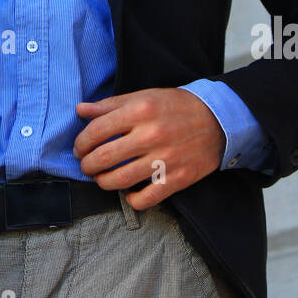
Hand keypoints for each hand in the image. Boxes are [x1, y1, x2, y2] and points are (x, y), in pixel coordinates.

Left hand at [73, 87, 225, 210]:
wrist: (218, 119)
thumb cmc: (176, 106)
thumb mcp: (144, 96)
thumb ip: (110, 104)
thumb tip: (80, 110)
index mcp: (140, 111)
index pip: (96, 131)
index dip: (81, 143)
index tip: (80, 148)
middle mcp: (151, 135)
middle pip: (103, 158)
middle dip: (87, 166)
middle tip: (86, 166)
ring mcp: (165, 159)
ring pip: (120, 180)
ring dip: (103, 182)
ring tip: (102, 178)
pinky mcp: (177, 179)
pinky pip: (146, 199)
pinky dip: (132, 200)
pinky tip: (129, 192)